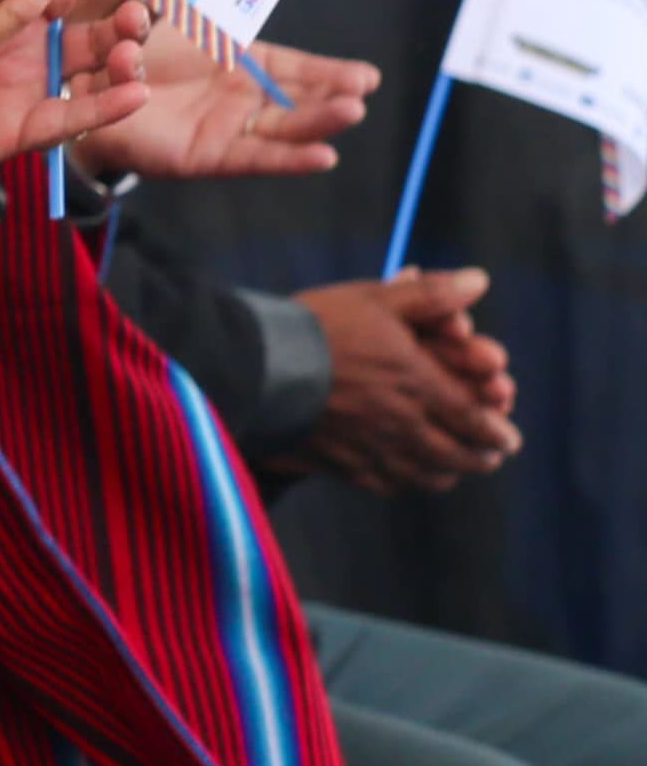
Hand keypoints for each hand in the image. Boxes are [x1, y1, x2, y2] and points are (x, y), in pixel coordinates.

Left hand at [78, 25, 376, 181]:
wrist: (76, 97)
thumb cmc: (115, 50)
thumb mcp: (149, 17)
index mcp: (232, 64)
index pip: (289, 67)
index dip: (326, 72)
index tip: (368, 76)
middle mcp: (234, 97)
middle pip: (291, 98)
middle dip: (327, 94)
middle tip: (363, 91)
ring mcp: (223, 126)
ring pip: (279, 127)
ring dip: (316, 121)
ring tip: (352, 112)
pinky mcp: (205, 156)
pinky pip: (252, 157)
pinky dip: (288, 159)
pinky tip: (325, 157)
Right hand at [295, 270, 521, 493]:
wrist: (256, 368)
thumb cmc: (317, 328)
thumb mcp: (374, 298)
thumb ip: (430, 294)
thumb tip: (479, 280)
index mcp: (418, 384)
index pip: (474, 419)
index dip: (496, 431)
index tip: (508, 438)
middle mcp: (404, 424)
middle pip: (459, 454)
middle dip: (482, 456)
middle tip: (491, 455)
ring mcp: (375, 450)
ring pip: (429, 475)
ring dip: (450, 471)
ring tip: (454, 467)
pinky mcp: (345, 466)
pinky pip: (390, 485)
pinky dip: (408, 481)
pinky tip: (406, 474)